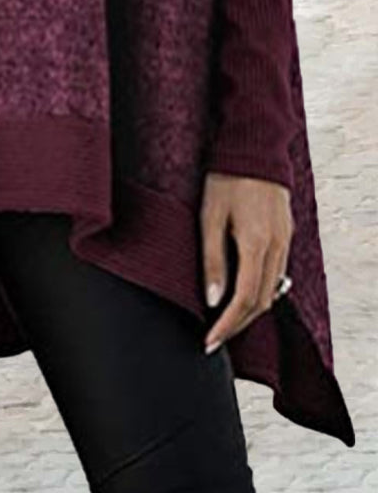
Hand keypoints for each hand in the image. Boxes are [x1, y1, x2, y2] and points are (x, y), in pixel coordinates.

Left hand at [200, 171, 293, 353]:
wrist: (254, 149)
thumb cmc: (225, 180)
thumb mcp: (210, 218)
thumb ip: (213, 260)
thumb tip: (213, 301)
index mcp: (256, 244)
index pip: (244, 300)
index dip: (226, 325)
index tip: (208, 343)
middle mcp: (276, 247)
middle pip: (261, 302)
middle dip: (237, 325)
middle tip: (213, 340)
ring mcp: (284, 242)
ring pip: (271, 291)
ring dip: (249, 312)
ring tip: (224, 324)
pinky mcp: (285, 235)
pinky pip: (276, 274)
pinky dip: (260, 292)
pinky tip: (243, 297)